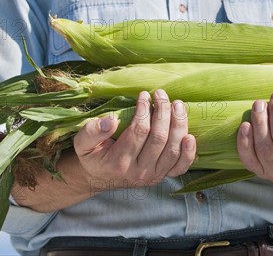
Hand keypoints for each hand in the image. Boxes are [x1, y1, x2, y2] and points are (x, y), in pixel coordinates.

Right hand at [73, 89, 195, 190]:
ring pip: (172, 150)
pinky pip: (180, 167)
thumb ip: (92, 131)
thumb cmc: (92, 155)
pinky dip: (189, 153)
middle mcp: (139, 172)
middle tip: (161, 94)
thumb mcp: (82, 143)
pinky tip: (190, 136)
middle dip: (163, 112)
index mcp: (118, 162)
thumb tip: (110, 120)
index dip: (144, 110)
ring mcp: (153, 176)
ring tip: (177, 104)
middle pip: (159, 139)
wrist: (99, 178)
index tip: (144, 95)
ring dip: (178, 125)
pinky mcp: (163, 176)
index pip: (138, 131)